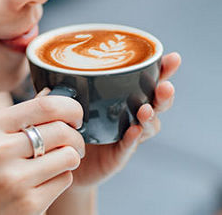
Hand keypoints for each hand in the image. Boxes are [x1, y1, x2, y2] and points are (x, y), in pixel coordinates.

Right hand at [0, 94, 86, 213]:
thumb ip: (11, 121)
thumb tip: (51, 95)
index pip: (44, 106)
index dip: (70, 108)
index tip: (74, 116)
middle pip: (62, 130)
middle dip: (76, 138)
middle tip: (72, 145)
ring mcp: (13, 179)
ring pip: (68, 156)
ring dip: (69, 160)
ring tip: (55, 165)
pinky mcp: (28, 203)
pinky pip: (64, 181)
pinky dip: (59, 182)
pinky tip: (41, 186)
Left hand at [65, 52, 181, 188]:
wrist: (63, 163)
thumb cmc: (68, 127)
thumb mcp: (64, 105)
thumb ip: (61, 92)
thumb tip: (49, 74)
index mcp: (123, 98)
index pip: (148, 81)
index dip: (163, 70)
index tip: (173, 58)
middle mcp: (131, 115)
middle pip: (156, 103)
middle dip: (164, 94)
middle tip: (166, 87)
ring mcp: (128, 136)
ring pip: (149, 125)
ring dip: (149, 117)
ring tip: (145, 110)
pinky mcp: (119, 155)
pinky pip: (129, 146)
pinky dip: (133, 138)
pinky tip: (133, 131)